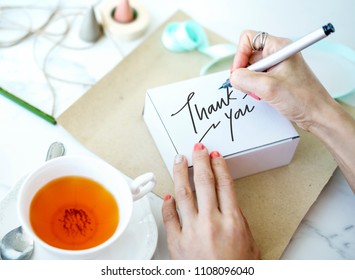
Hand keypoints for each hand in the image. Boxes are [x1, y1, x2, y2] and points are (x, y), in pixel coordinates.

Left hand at [162, 143, 260, 259]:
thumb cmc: (236, 270)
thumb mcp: (249, 244)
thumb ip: (238, 221)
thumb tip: (228, 204)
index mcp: (232, 221)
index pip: (224, 184)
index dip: (219, 165)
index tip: (215, 155)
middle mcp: (211, 221)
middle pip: (203, 181)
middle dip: (200, 160)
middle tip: (197, 148)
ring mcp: (191, 230)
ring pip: (183, 192)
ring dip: (180, 172)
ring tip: (179, 159)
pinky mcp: (176, 242)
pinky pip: (169, 217)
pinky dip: (168, 204)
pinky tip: (168, 195)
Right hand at [230, 30, 337, 131]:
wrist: (317, 114)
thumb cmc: (303, 99)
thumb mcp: (268, 87)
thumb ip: (245, 79)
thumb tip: (233, 76)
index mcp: (278, 47)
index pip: (248, 39)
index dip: (240, 55)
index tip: (239, 72)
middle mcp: (277, 54)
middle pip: (247, 56)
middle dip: (244, 73)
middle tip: (250, 86)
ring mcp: (277, 66)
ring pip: (250, 69)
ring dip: (249, 83)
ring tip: (259, 93)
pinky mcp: (276, 78)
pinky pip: (257, 79)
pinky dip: (255, 88)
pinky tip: (262, 96)